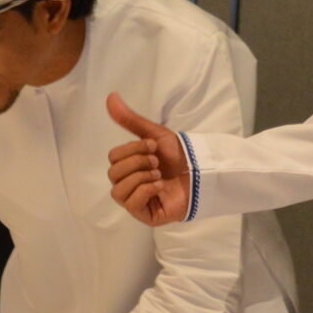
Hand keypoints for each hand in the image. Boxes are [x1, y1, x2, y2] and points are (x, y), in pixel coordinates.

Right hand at [105, 94, 188, 226]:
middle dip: (136, 163)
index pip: (113, 157)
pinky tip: (160, 186)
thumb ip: (130, 119)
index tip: (153, 146)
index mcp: (129, 166)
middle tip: (157, 161)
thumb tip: (110, 96)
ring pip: (118, 190)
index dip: (132, 149)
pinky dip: (144, 191)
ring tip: (159, 174)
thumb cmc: (179, 156)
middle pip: (113, 173)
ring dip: (140, 177)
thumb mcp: (154, 134)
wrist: (202, 172)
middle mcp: (129, 184)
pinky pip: (131, 204)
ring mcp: (136, 201)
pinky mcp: (146, 215)